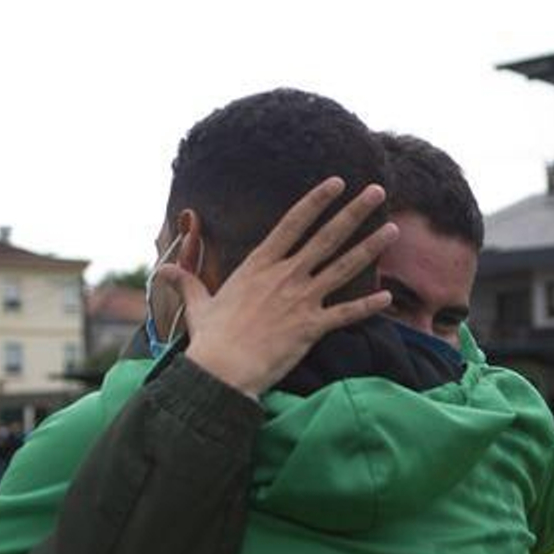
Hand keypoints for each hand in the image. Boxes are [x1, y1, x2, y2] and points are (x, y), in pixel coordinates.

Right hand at [159, 177, 399, 396]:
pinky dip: (368, 306)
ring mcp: (301, 300)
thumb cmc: (210, 338)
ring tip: (393, 230)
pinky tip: (386, 296)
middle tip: (378, 191)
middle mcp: (285, 276)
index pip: (293, 223)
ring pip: (343, 268)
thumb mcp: (197, 303)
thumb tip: (161, 270)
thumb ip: (185, 281)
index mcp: (260, 265)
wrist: (221, 371)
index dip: (316, 200)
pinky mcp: (312, 328)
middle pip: (327, 237)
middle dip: (355, 212)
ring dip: (370, 248)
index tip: (337, 182)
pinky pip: (346, 314)